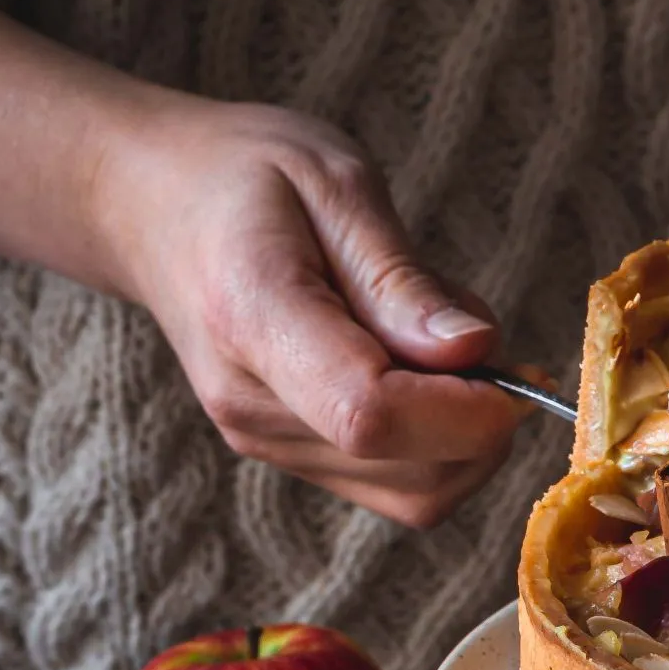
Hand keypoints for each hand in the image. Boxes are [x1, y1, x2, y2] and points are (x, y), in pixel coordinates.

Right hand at [103, 100, 523, 527]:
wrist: (152, 206)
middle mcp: (251, 405)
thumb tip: (478, 351)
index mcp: (252, 319)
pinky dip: (437, 437)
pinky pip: (397, 482)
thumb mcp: (335, 183)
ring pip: (416, 491)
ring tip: (428, 333)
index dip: (464, 411)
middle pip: (410, 473)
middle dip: (481, 417)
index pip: (370, 415)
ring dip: (464, 429)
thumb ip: (403, 278)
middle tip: (467, 326)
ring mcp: (264, 441)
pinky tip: (410, 365)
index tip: (516, 368)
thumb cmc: (244, 178)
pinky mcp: (289, 456)